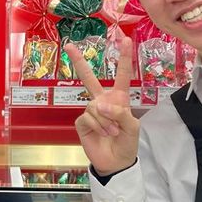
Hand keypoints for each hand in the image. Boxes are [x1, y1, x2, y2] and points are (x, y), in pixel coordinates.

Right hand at [67, 37, 139, 175]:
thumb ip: (120, 112)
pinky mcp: (82, 122)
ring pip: (95, 106)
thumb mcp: (132, 127)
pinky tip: (102, 133)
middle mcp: (103, 101)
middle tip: (69, 46)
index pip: (122, 75)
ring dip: (106, 121)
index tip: (127, 39)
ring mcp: (91, 111)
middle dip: (79, 62)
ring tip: (112, 132)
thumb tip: (100, 105)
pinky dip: (97, 126)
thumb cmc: (127, 143)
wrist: (115, 161)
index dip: (125, 58)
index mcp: (119, 98)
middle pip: (88, 78)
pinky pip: (87, 117)